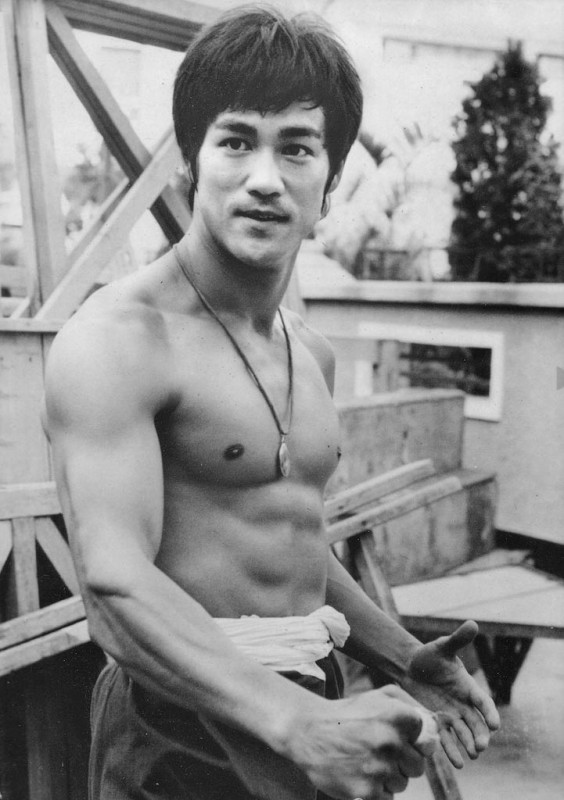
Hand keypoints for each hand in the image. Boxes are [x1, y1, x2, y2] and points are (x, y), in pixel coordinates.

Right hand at [289, 684, 425, 799]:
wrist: (309, 731)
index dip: (412, 741)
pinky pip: (388, 798)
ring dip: (388, 776)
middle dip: (401, 762)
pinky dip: (376, 790)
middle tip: (377, 750)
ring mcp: (379, 767)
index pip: (427, 740)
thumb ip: (412, 706)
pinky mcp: (367, 791)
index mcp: (397, 715)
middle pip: (418, 766)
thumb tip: (437, 728)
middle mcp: (390, 740)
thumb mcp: (379, 696)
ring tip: (365, 760)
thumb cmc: (350, 714)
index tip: (394, 736)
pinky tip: (360, 774)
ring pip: (402, 783)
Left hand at [402, 620, 500, 767]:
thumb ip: (458, 639)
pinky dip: (451, 751)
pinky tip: (457, 763)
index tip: (495, 724)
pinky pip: (446, 739)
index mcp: (468, 687)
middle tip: (481, 746)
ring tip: (471, 756)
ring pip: (463, 734)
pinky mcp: (436, 722)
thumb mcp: (443, 646)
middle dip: (480, 735)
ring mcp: (450, 715)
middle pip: (476, 723)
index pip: (483, 702)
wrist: (408, 667)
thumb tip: (473, 623)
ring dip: (467, 745)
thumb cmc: (429, 655)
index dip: (490, 713)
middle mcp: (462, 704)